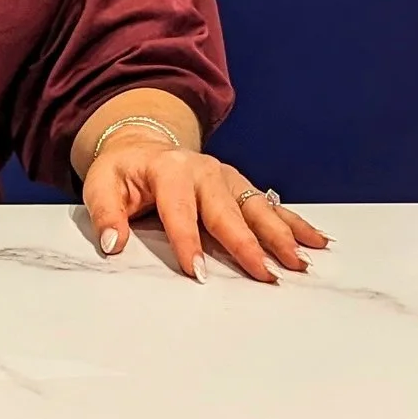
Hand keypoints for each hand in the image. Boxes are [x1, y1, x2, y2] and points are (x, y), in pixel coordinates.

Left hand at [81, 132, 328, 283]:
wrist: (142, 144)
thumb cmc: (122, 172)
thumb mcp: (101, 185)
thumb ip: (106, 214)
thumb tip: (113, 244)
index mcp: (170, 170)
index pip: (180, 211)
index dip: (189, 243)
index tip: (199, 273)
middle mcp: (205, 171)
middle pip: (228, 211)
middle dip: (248, 244)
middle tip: (266, 274)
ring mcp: (227, 177)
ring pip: (258, 208)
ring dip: (281, 235)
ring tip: (300, 261)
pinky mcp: (240, 186)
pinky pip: (270, 205)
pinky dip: (294, 223)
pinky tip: (316, 240)